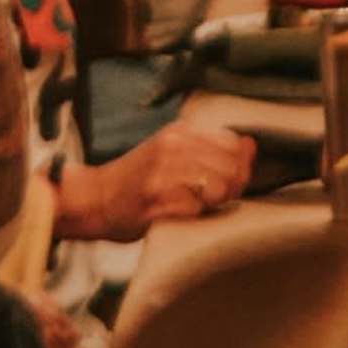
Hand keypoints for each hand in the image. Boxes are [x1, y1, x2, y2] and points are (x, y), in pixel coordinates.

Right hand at [69, 107, 253, 238]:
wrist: (94, 198)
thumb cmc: (139, 178)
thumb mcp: (171, 149)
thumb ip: (210, 147)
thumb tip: (252, 145)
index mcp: (180, 131)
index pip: (233, 145)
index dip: (240, 167)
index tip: (230, 180)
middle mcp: (173, 147)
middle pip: (230, 169)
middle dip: (233, 189)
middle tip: (216, 200)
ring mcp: (164, 174)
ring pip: (218, 190)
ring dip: (215, 204)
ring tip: (198, 207)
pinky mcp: (157, 202)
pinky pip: (196, 211)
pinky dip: (195, 217)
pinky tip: (181, 216)